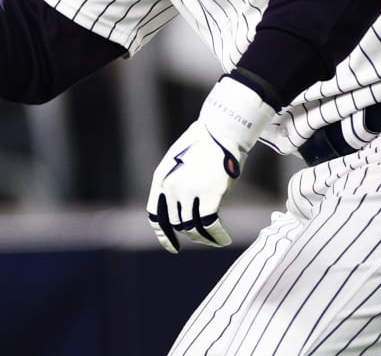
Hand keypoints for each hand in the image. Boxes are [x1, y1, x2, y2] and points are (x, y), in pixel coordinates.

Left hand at [147, 76, 275, 252]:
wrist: (220, 131)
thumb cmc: (204, 146)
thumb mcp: (180, 165)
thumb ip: (176, 186)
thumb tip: (183, 212)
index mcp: (161, 179)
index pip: (155, 215)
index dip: (163, 235)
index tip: (172, 248)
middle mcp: (171, 187)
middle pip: (178, 224)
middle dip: (191, 235)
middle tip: (205, 238)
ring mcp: (189, 191)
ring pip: (194, 228)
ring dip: (206, 238)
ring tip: (216, 240)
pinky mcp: (210, 194)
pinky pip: (211, 224)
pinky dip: (218, 236)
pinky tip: (225, 238)